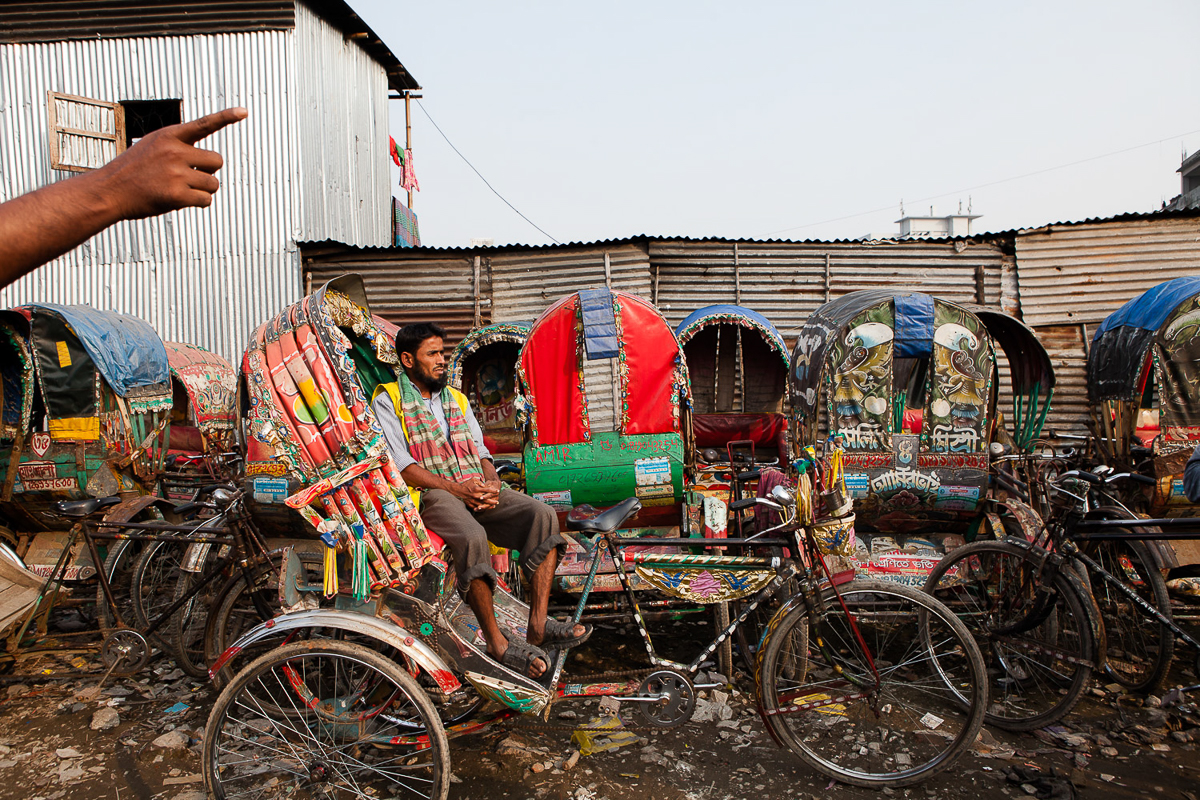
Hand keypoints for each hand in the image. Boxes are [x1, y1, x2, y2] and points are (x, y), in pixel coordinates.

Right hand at [95, 107, 247, 219]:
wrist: (109, 191)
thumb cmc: (133, 171)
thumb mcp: (152, 147)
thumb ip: (179, 148)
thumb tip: (212, 161)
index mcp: (169, 136)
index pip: (204, 124)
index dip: (225, 117)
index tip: (243, 111)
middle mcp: (174, 151)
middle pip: (217, 161)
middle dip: (209, 171)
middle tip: (189, 177)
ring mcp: (175, 173)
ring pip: (213, 183)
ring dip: (203, 189)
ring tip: (178, 188)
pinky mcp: (176, 195)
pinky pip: (205, 200)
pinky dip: (198, 203)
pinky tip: (178, 200)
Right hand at [455, 476, 499, 511]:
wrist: (457, 491)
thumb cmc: (465, 484)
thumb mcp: (472, 480)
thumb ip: (479, 482)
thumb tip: (484, 485)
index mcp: (476, 489)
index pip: (487, 490)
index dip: (493, 490)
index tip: (498, 491)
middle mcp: (475, 495)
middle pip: (486, 499)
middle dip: (493, 501)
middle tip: (498, 502)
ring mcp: (473, 500)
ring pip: (482, 504)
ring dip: (489, 506)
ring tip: (494, 506)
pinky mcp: (470, 504)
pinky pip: (477, 507)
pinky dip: (482, 508)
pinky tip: (486, 509)